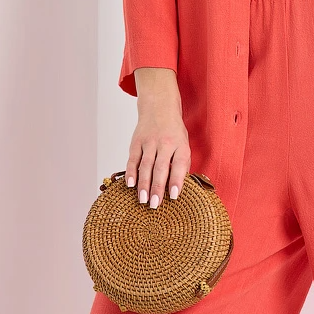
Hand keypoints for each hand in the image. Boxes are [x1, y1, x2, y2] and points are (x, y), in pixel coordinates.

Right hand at [129, 69, 190, 208]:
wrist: (159, 108)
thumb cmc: (174, 132)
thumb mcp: (184, 145)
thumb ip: (181, 165)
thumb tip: (178, 188)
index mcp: (180, 145)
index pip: (178, 165)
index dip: (176, 181)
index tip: (174, 196)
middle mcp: (165, 143)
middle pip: (160, 168)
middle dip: (157, 188)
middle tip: (155, 205)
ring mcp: (149, 142)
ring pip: (145, 165)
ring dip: (143, 184)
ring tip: (143, 200)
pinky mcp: (136, 141)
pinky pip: (133, 159)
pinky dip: (131, 172)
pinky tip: (130, 185)